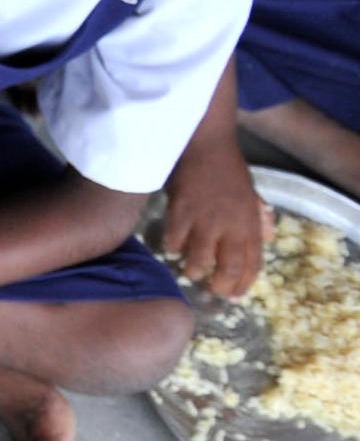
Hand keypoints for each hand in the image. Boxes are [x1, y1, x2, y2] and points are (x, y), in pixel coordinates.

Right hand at [162, 169, 272, 299]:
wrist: (206, 145)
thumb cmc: (229, 169)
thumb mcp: (252, 194)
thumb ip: (260, 217)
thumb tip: (268, 238)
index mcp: (250, 223)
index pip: (252, 263)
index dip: (244, 283)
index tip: (235, 295)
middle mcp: (231, 226)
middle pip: (227, 267)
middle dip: (220, 286)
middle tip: (212, 291)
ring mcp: (205, 220)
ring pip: (198, 259)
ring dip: (193, 270)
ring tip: (190, 270)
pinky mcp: (180, 212)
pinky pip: (174, 240)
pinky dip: (172, 247)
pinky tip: (172, 247)